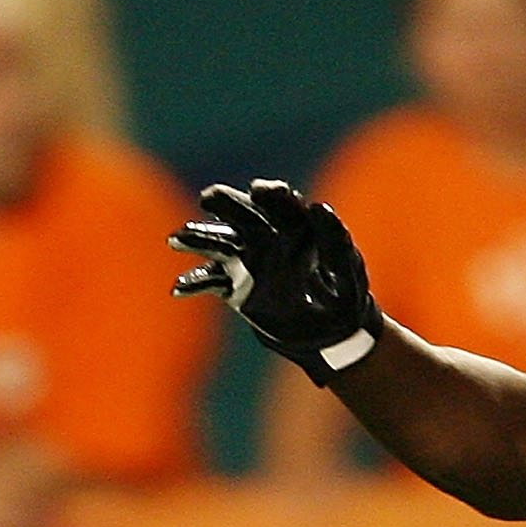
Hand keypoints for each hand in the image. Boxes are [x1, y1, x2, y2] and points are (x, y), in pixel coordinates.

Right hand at [170, 181, 381, 384]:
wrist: (332, 335)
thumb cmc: (344, 297)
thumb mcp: (347, 272)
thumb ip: (335, 240)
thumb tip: (319, 207)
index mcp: (296, 227)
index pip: (281, 203)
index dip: (271, 195)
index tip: (259, 191)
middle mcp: (268, 237)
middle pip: (243, 215)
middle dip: (227, 205)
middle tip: (209, 198)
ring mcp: (248, 261)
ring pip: (220, 243)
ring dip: (199, 238)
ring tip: (178, 239)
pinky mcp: (235, 287)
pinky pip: (211, 280)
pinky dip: (195, 283)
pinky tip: (179, 288)